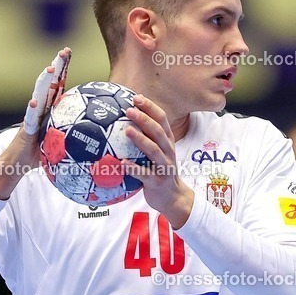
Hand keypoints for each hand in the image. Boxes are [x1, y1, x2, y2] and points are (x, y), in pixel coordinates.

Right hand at [0, 47, 70, 199]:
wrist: (17, 164)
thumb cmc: (39, 155)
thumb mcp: (60, 143)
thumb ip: (75, 137)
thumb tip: (97, 138)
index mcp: (49, 109)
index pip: (58, 84)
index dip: (62, 68)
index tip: (68, 52)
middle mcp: (39, 107)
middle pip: (48, 83)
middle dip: (56, 66)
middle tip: (64, 51)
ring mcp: (31, 116)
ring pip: (38, 95)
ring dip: (44, 82)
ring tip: (50, 69)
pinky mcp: (25, 129)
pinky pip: (29, 118)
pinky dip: (31, 109)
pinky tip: (34, 101)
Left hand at [121, 95, 193, 228]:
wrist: (173, 197)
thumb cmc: (160, 171)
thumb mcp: (158, 152)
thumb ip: (147, 138)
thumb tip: (124, 121)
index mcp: (167, 142)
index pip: (162, 120)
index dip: (150, 107)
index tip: (136, 97)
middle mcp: (168, 151)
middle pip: (158, 132)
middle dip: (145, 119)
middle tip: (129, 110)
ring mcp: (164, 167)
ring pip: (154, 150)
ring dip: (140, 139)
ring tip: (127, 130)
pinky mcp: (157, 182)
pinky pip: (145, 174)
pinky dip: (134, 168)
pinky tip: (122, 163)